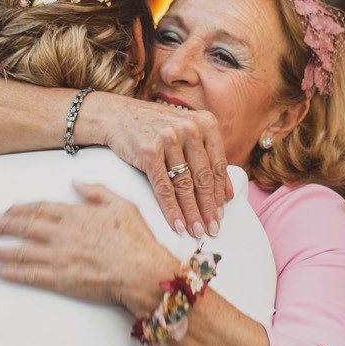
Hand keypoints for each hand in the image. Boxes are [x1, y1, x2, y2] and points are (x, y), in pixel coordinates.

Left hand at [0, 183, 179, 316]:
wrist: (143, 273)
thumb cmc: (137, 241)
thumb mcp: (122, 205)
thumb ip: (96, 191)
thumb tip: (76, 182)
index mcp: (76, 214)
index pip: (40, 208)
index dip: (20, 208)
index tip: (8, 209)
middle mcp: (62, 233)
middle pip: (23, 226)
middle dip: (0, 224)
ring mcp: (59, 257)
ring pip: (20, 251)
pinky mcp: (60, 279)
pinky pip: (28, 275)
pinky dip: (10, 272)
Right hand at [81, 92, 227, 237]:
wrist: (118, 116)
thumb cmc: (156, 127)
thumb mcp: (186, 133)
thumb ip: (207, 158)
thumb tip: (226, 193)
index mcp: (206, 123)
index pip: (218, 165)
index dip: (220, 193)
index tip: (221, 213)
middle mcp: (190, 128)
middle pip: (203, 177)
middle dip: (208, 207)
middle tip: (212, 228)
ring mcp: (169, 139)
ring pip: (184, 185)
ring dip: (192, 212)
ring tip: (196, 229)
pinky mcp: (149, 151)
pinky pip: (164, 187)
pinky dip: (172, 209)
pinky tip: (177, 223)